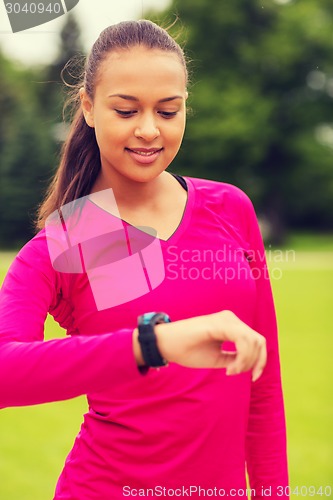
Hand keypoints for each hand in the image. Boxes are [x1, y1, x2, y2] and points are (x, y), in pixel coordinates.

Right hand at [133, 310, 266, 380]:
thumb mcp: (218, 358)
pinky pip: (242, 340)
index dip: (261, 361)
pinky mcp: (220, 324)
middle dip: (256, 362)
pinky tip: (230, 369)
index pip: (257, 341)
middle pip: (259, 341)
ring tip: (230, 371)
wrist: (166, 345)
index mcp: (231, 325)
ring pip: (253, 341)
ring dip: (247, 361)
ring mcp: (226, 319)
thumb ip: (234, 358)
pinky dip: (242, 358)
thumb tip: (250, 364)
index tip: (254, 377)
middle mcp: (230, 319)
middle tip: (236, 373)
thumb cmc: (188, 350)